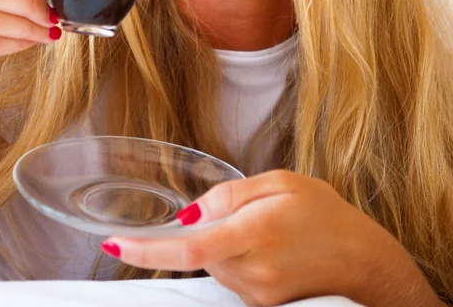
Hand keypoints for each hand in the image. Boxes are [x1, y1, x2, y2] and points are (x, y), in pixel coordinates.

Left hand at [102, 170, 439, 306]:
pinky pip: (229, 276)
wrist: (364, 263)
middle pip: (197, 251)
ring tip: (264, 229)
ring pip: (212, 263)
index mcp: (254, 233)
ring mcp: (255, 294)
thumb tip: (191, 214)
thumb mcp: (281, 183)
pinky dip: (233, 257)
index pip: (188, 248)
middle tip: (245, 212)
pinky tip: (266, 246)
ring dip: (221, 243)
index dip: (147, 248)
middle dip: (202, 228)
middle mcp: (251, 271)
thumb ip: (230, 194)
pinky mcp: (260, 305)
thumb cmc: (325, 214)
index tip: (114, 243)